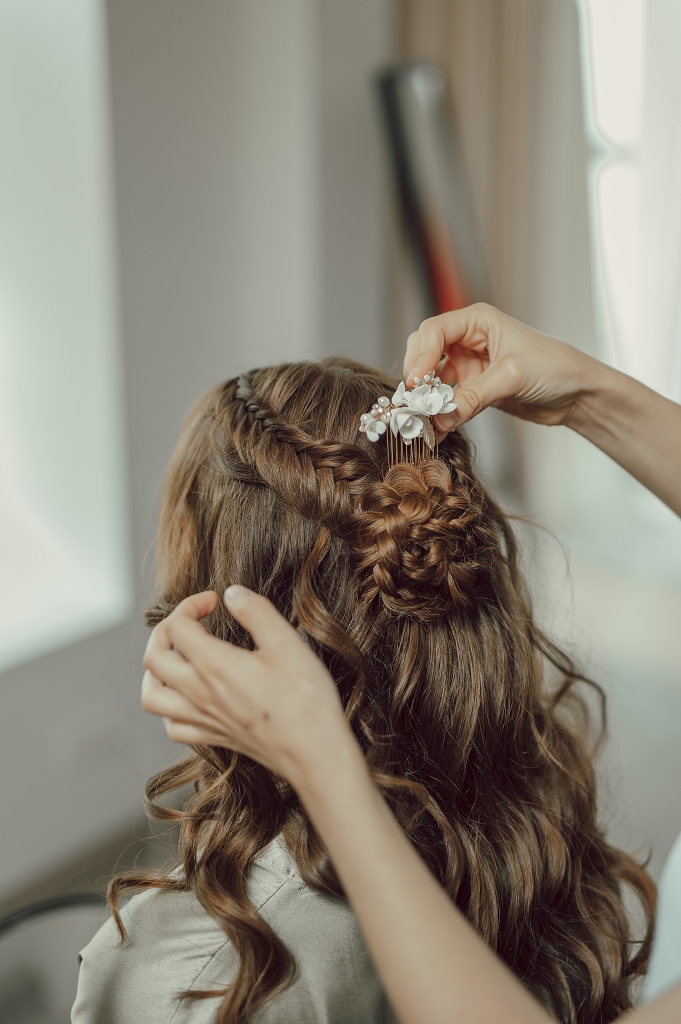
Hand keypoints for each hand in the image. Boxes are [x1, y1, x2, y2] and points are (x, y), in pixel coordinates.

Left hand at [141, 587, 352, 784]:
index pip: (177, 626)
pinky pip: (172, 725)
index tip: (215, 601)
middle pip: (154, 657)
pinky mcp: (213, 738)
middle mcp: (199, 693)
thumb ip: (256, 612)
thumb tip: (233, 594)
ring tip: (176, 657)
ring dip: (156, 670)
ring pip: (152, 696)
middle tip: (190, 621)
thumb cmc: (305, 700)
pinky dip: (170, 706)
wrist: (314, 753)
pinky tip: (189, 696)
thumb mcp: (287, 643)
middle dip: (165, 630)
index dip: (191, 605)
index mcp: (213, 665)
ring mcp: (202, 719)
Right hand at [403, 303, 606, 434]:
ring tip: (423, 420)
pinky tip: (436, 430)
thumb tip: (439, 419)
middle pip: (425, 352)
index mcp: (478, 321)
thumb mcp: (511, 377)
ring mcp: (470, 365)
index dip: (421, 355)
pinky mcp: (474, 388)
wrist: (578, 394)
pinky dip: (439, 414)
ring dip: (427, 398)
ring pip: (433, 379)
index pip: (434, 331)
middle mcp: (469, 339)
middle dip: (418, 376)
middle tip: (415, 401)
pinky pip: (447, 400)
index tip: (417, 382)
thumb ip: (473, 397)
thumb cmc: (554, 368)